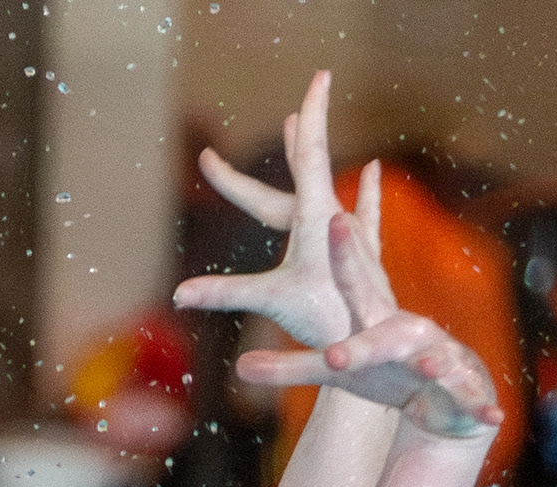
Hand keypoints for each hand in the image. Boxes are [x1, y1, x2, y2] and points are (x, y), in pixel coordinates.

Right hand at [173, 71, 374, 353]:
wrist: (378, 340)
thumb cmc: (326, 317)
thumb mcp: (271, 300)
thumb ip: (224, 292)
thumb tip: (178, 296)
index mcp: (316, 214)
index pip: (312, 152)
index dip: (312, 113)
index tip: (319, 77)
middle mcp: (336, 215)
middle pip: (308, 166)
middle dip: (297, 134)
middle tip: (288, 107)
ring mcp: (350, 233)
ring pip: (325, 184)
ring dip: (310, 154)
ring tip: (298, 127)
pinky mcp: (360, 252)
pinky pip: (362, 210)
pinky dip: (366, 188)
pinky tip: (373, 170)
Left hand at [235, 208, 500, 438]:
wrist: (447, 393)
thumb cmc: (385, 372)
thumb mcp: (335, 372)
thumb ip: (290, 367)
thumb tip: (238, 367)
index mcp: (373, 320)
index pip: (353, 282)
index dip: (344, 252)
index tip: (336, 217)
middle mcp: (406, 333)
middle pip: (385, 324)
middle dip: (371, 323)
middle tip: (345, 326)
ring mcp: (436, 358)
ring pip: (433, 359)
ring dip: (433, 362)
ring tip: (430, 364)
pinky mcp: (460, 389)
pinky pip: (470, 399)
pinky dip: (479, 409)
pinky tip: (492, 420)